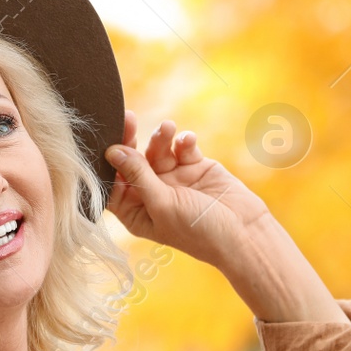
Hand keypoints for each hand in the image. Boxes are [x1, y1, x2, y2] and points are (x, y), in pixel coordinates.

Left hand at [103, 111, 271, 267]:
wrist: (243, 232)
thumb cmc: (198, 230)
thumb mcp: (163, 204)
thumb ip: (138, 176)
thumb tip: (112, 151)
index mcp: (136, 212)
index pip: (112, 184)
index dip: (107, 164)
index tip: (108, 143)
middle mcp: (151, 194)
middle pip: (132, 162)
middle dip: (129, 141)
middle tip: (128, 118)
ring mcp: (173, 179)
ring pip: (157, 150)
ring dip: (160, 138)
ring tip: (168, 128)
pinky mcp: (194, 166)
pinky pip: (182, 148)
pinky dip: (183, 141)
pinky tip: (188, 142)